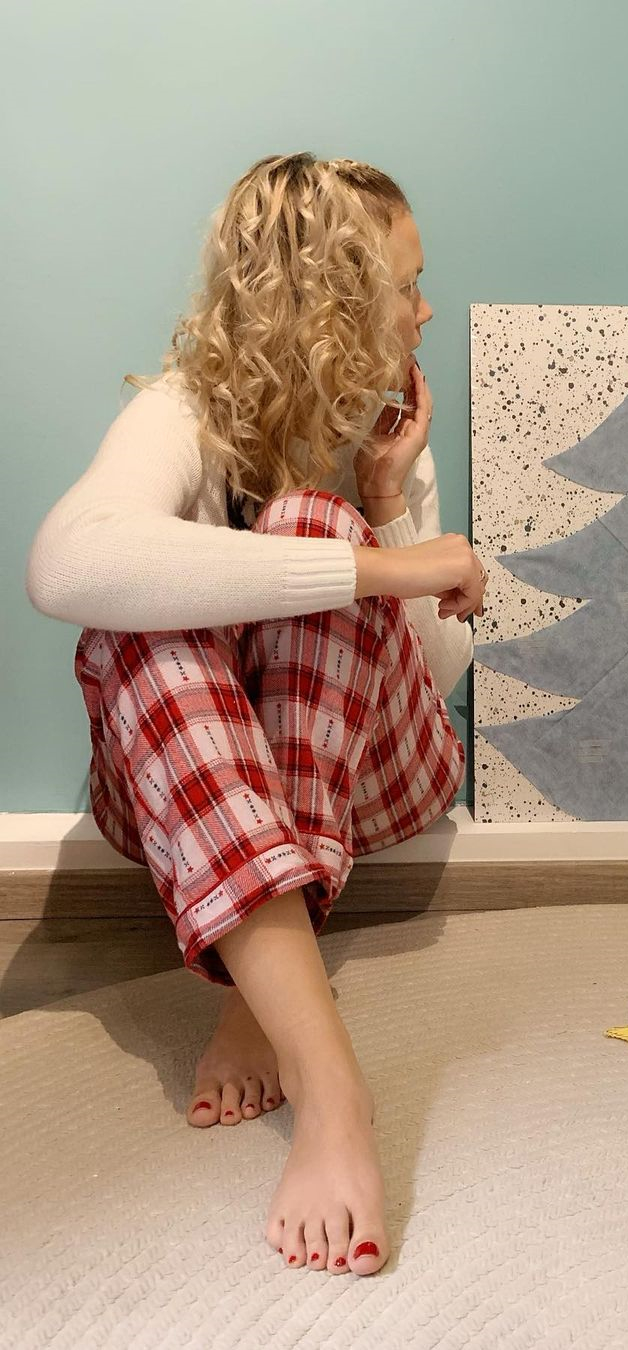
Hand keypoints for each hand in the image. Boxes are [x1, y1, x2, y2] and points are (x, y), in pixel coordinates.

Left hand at [354, 355, 432, 497]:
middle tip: (408, 360)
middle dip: (413, 380)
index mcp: (402, 431)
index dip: (404, 386)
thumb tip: (387, 402)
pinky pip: (423, 406)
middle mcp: (413, 429)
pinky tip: (416, 376)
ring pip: (422, 400)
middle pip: (417, 399)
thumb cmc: (372, 467)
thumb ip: (383, 419)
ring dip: (418, 381)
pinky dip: (420, 390)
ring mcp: (418, 431)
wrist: (376, 484)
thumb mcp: (374, 435)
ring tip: (413, 363)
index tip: (399, 369)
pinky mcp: (419, 432)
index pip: (407, 403)